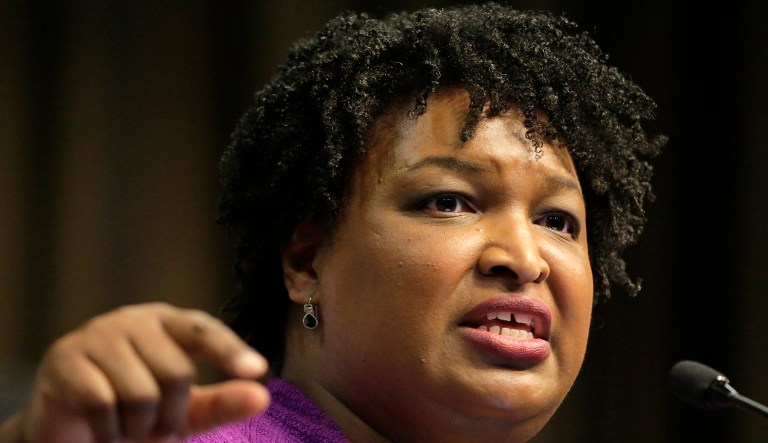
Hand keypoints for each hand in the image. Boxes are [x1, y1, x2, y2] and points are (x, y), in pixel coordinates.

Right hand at [0, 302, 269, 442]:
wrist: (67, 430)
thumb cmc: (135, 413)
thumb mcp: (184, 411)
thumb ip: (222, 402)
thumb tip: (261, 396)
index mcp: (168, 323)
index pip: (204, 331)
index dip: (230, 351)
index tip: (257, 370)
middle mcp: (134, 320)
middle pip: (176, 373)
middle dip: (170, 417)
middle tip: (155, 432)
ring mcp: (96, 335)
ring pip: (141, 393)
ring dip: (138, 429)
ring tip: (127, 430)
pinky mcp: (64, 360)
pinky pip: (102, 405)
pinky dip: (108, 432)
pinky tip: (101, 431)